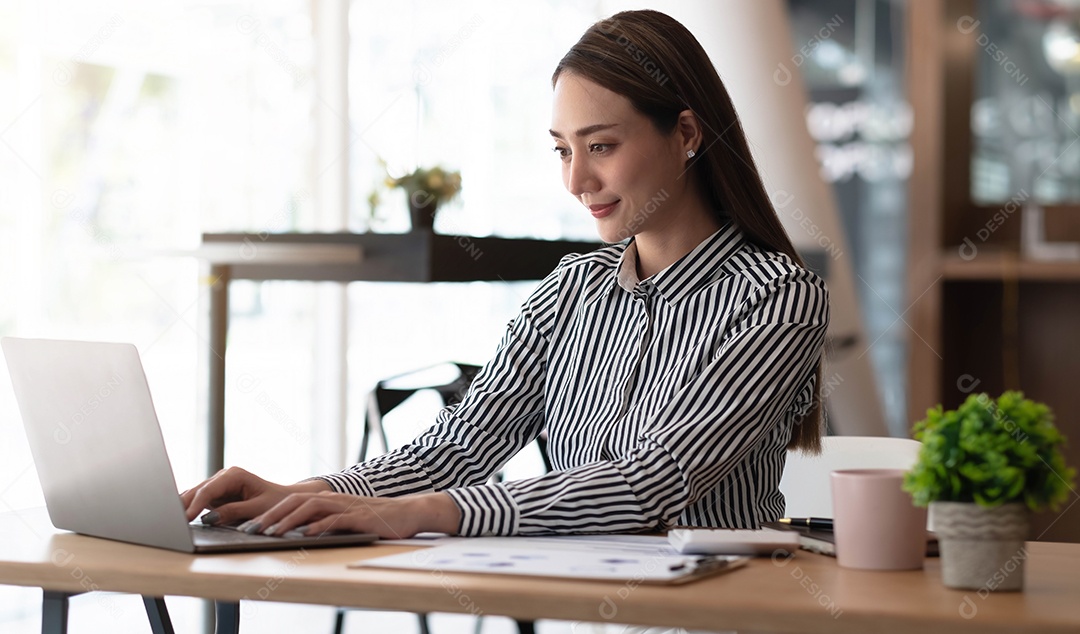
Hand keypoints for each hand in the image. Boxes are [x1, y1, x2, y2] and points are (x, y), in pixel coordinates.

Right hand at [180, 466, 330, 523]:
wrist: (284, 501)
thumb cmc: (276, 503)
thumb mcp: (257, 509)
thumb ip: (233, 512)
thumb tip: (209, 518)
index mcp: (234, 475)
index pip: (209, 490)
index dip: (195, 504)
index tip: (185, 518)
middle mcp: (223, 476)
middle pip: (197, 491)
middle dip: (183, 505)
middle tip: (169, 521)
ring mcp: (217, 485)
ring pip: (193, 495)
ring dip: (182, 507)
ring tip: (168, 521)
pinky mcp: (215, 495)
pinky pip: (197, 501)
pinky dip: (188, 509)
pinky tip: (176, 518)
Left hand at [249, 491, 460, 538]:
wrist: (408, 513)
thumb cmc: (375, 519)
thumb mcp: (345, 518)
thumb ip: (325, 521)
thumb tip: (298, 531)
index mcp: (328, 499)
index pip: (293, 501)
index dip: (271, 512)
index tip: (251, 524)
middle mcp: (334, 499)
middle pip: (296, 501)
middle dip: (272, 514)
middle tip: (253, 528)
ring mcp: (347, 507)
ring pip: (311, 508)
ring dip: (289, 520)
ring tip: (273, 532)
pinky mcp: (360, 517)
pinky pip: (335, 520)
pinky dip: (319, 526)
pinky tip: (306, 534)